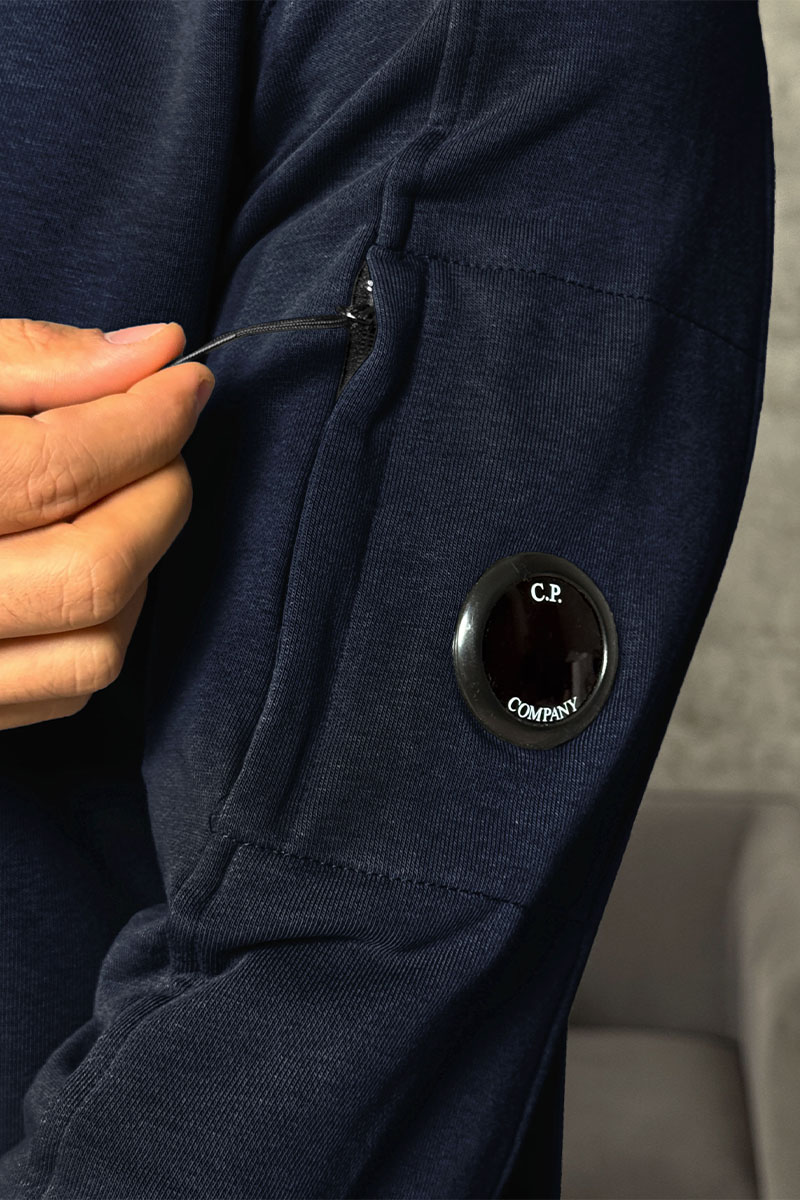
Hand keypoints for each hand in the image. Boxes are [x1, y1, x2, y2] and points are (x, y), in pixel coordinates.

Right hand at [0, 318, 213, 729]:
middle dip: (159, 495)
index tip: (182, 383)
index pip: (55, 470)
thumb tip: (154, 349)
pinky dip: (105, 627)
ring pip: (95, 648)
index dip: (144, 420)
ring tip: (122, 499)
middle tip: (161, 440)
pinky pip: (65, 691)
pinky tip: (82, 564)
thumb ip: (25, 361)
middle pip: (91, 570)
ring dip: (142, 566)